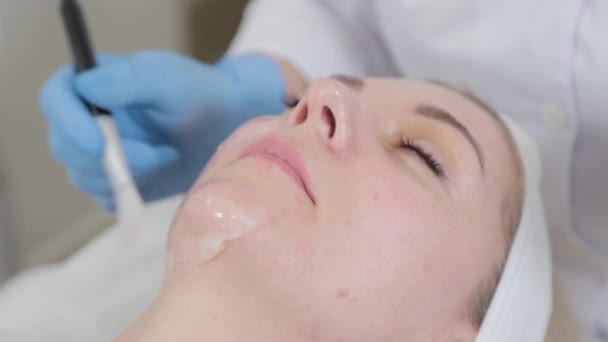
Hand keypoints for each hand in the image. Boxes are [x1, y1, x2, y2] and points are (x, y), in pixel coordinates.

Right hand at [40, 50, 285, 208]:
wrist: (226, 130)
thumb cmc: (200, 96)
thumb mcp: (170, 80)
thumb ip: (130, 79)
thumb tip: (85, 86)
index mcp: (93, 84)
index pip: (56, 99)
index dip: (68, 123)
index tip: (98, 144)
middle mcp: (88, 120)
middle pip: (65, 145)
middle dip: (106, 158)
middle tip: (155, 155)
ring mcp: (100, 154)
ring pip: (83, 176)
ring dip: (125, 175)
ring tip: (167, 156)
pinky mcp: (116, 183)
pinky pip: (105, 198)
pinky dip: (129, 194)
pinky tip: (159, 176)